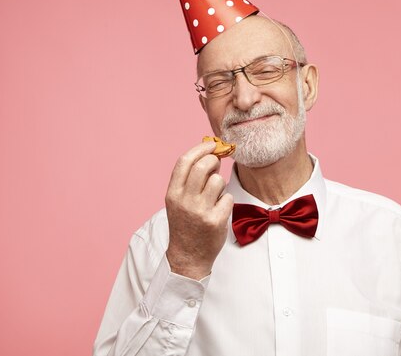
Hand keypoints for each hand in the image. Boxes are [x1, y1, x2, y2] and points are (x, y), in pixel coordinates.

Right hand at [164, 141, 233, 279]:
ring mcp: (200, 211)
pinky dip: (226, 201)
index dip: (200, 148)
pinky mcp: (215, 221)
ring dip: (220, 185)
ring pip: (218, 181)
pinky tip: (219, 210)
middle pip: (203, 166)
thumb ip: (189, 179)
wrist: (187, 257)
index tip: (212, 144)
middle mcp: (184, 201)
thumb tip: (210, 155)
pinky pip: (228, 198)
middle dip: (214, 160)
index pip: (184, 161)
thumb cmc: (185, 225)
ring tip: (215, 196)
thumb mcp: (178, 201)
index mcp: (172, 193)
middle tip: (217, 164)